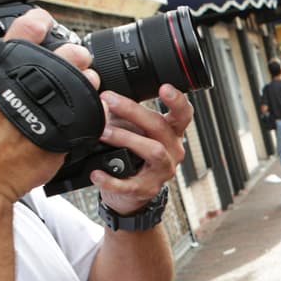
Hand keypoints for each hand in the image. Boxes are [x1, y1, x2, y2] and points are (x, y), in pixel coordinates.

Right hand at [0, 9, 89, 202]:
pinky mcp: (69, 131)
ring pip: (87, 81)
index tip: (45, 22)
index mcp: (1, 70)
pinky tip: (87, 111)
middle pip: (70, 53)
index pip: (28, 28)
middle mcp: (30, 84)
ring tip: (80, 87)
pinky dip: (93, 110)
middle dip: (76, 54)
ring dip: (88, 82)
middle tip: (75, 60)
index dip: (40, 21)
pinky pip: (92, 114)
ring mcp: (53, 106)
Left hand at [92, 85, 192, 214]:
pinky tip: (97, 173)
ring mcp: (162, 171)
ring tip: (102, 132)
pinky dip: (111, 179)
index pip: (183, 114)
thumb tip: (99, 88)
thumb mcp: (134, 131)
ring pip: (152, 150)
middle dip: (133, 110)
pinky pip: (131, 184)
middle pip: (160, 126)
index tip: (164, 87)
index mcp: (171, 133)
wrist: (130, 193)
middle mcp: (172, 150)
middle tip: (108, 99)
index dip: (177, 100)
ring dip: (126, 138)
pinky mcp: (147, 189)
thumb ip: (123, 112)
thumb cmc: (132, 156)